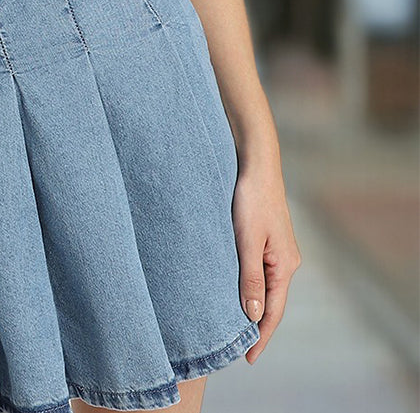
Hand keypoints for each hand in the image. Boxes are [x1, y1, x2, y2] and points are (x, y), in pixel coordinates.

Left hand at [232, 161, 301, 363]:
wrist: (256, 163)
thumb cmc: (250, 198)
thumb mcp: (246, 240)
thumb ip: (249, 277)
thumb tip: (253, 315)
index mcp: (284, 265)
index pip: (273, 311)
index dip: (260, 336)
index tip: (248, 358)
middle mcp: (286, 261)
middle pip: (271, 301)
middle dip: (256, 324)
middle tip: (238, 348)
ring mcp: (278, 249)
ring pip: (264, 285)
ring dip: (251, 304)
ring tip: (234, 325)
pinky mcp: (268, 238)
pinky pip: (259, 270)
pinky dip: (249, 284)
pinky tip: (236, 289)